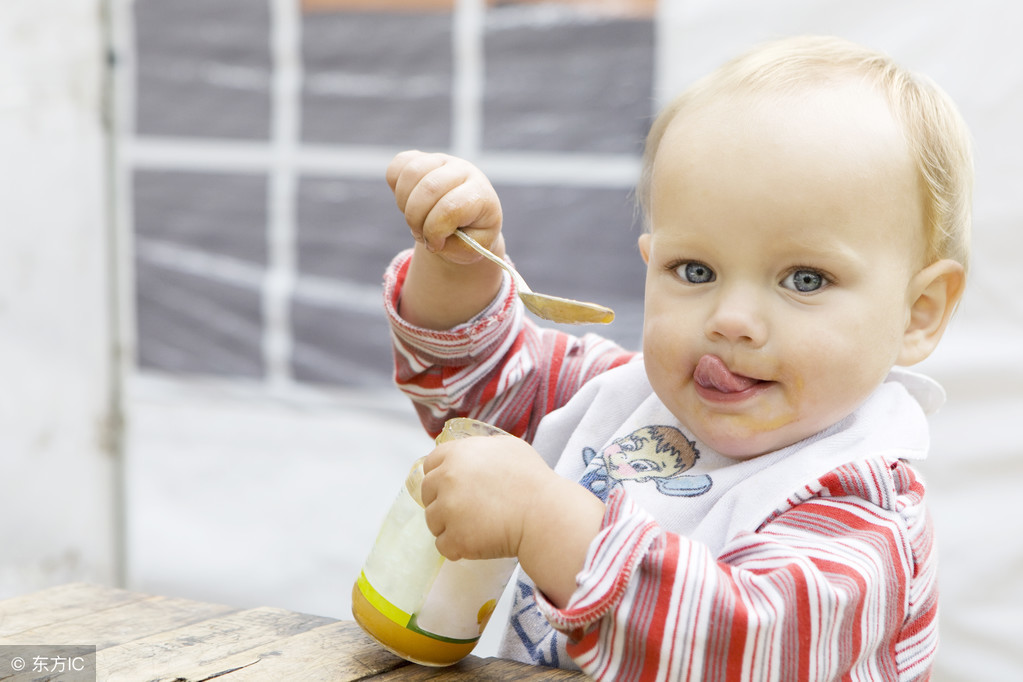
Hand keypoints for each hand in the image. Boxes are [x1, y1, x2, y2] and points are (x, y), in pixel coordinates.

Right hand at [386, 150, 503, 264]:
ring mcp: (441, 160)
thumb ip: (458, 244)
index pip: (451, 206)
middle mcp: (463, 170)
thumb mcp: (473, 248)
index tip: (435, 245)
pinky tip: (408, 203)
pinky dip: (396, 188)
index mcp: (480, 193)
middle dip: (416, 219)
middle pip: (430, 188)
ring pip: (412, 173)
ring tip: (415, 219)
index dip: (435, 230)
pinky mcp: (421, 158)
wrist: (466, 220)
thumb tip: (434, 235)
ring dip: (405, 205)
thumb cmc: (470, 235)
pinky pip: (398, 165)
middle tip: (421, 235)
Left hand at [420, 435, 548, 560]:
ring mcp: (448, 510)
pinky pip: (444, 546)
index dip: (440, 476)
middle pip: (428, 494)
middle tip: (466, 510)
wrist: (544, 513)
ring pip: (433, 522)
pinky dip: (458, 548)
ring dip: (450, 526)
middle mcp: (447, 479)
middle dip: (443, 502)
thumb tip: (468, 455)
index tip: (452, 487)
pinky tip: (477, 543)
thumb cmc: (532, 479)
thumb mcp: (508, 447)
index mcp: (457, 454)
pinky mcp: (455, 538)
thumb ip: (480, 448)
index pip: (430, 464)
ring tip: (477, 527)